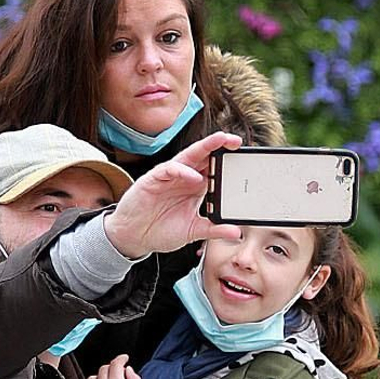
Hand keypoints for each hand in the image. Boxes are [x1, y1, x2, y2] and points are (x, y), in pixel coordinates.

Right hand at [102, 134, 240, 260]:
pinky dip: (182, 171)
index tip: (246, 159)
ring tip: (220, 141)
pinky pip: (169, 169)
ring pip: (188, 156)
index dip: (228, 162)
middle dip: (220, 146)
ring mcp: (169, 177)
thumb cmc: (161, 229)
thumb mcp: (193, 231)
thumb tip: (236, 232)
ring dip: (204, 147)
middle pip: (204, 156)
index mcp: (196, 187)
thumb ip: (214, 229)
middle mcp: (184, 177)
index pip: (215, 169)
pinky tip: (194, 177)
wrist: (134, 237)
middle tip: (236, 141)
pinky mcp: (153, 180)